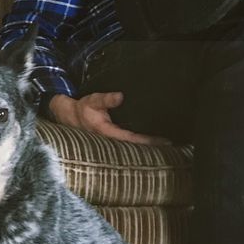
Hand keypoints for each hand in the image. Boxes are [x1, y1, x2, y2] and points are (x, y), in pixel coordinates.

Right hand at [49, 92, 169, 145]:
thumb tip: (121, 96)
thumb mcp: (93, 101)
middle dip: (152, 147)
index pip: (132, 139)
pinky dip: (141, 142)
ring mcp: (113, 142)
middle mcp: (111, 141)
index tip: (164, 141)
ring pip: (133, 147)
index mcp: (107, 132)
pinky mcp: (114, 139)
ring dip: (148, 146)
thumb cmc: (83, 108)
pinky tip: (152, 142)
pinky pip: (130, 143)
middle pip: (136, 147)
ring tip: (166, 145)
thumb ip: (107, 99)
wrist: (71, 116)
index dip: (148, 141)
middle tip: (172, 146)